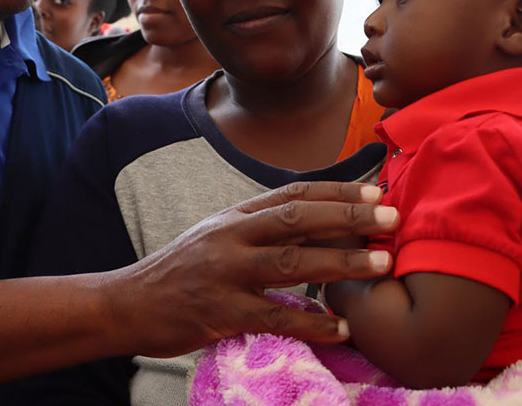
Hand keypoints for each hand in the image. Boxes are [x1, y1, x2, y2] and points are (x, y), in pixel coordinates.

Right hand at [112, 181, 397, 357]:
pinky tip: (341, 329)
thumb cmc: (181, 271)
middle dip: (349, 218)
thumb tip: (316, 224)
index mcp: (235, 216)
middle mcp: (232, 236)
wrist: (128, 302)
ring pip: (292, 263)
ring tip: (382, 266)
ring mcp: (225, 273)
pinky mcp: (220, 311)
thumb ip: (261, 229)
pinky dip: (312, 323)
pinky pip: (274, 316)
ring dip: (342, 264)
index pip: (294, 194)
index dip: (337, 192)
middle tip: (392, 219)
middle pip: (299, 219)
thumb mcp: (218, 237)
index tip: (376, 192)